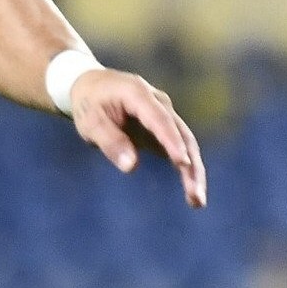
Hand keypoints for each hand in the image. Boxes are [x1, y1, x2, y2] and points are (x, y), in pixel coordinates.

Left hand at [69, 69, 207, 208]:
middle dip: (191, 165)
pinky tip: (192, 193)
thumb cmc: (89, 104)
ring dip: (194, 172)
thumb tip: (132, 167)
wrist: (92, 87)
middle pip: (182, 135)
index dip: (171, 141)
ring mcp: (166, 115)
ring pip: (186, 144)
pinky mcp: (165, 129)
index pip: (160, 120)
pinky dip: (186, 170)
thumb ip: (110, 141)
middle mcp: (159, 103)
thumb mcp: (90, 122)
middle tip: (196, 195)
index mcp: (138, 94)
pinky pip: (180, 149)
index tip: (182, 163)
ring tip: (197, 201)